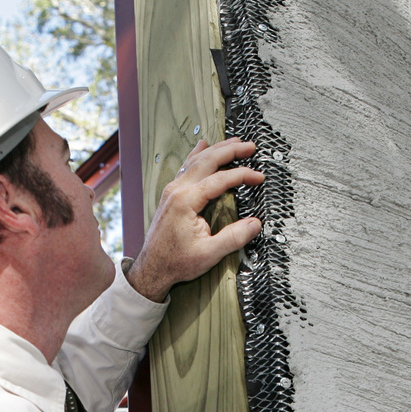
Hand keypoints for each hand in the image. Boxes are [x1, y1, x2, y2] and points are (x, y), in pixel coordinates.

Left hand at [127, 137, 264, 301]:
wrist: (152, 268)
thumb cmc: (176, 262)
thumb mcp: (209, 254)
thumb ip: (234, 238)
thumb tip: (255, 224)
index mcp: (186, 201)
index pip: (220, 179)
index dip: (242, 175)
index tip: (258, 177)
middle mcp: (177, 190)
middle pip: (207, 161)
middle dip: (230, 150)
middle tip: (250, 146)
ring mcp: (172, 190)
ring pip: (196, 160)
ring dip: (217, 149)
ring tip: (235, 142)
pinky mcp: (171, 194)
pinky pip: (186, 167)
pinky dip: (198, 154)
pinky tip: (203, 145)